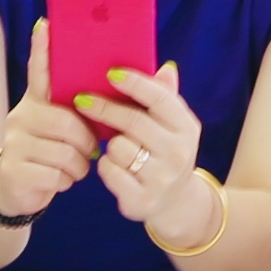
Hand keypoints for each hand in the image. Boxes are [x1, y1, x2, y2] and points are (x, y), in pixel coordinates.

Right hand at [0, 24, 98, 219]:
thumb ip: (85, 111)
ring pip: (64, 152)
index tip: (46, 25)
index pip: (39, 72)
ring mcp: (14, 142)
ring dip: (79, 166)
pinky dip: (66, 182)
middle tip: (90, 151)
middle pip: (66, 122)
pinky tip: (60, 180)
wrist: (17, 191)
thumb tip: (130, 82)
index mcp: (37, 102)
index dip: (42, 50)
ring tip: (75, 168)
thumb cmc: (51, 154)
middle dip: (87, 142)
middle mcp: (21, 116)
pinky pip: (55, 175)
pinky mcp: (13, 169)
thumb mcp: (65, 130)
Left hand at [69, 51, 213, 231]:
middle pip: (132, 121)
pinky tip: (115, 167)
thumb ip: (165, 97)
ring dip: (110, 145)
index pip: (159, 97)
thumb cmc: (166, 153)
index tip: (110, 73)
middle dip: (103, 108)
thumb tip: (165, 68)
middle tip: (82, 100)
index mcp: (187, 128)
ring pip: (117, 147)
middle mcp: (178, 153)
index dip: (134, 82)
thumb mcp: (173, 126)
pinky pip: (109, 171)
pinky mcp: (142, 199)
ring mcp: (161, 179)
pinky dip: (106, 166)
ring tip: (117, 148)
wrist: (176, 202)